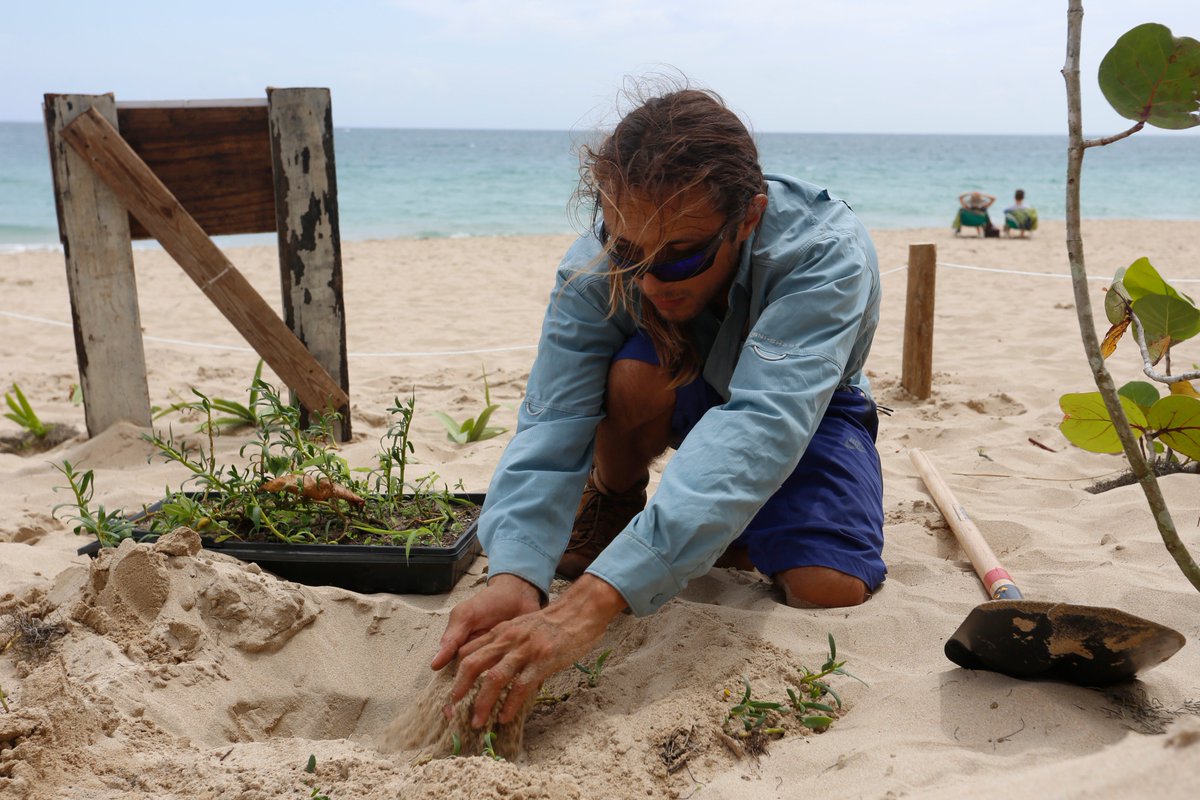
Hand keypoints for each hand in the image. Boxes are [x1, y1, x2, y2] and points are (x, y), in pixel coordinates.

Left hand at [450, 575, 626, 726]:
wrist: (580, 612)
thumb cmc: (552, 623)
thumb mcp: (521, 627)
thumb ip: (505, 643)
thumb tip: (490, 667)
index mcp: (500, 631)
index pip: (467, 652)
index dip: (455, 674)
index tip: (450, 695)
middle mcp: (508, 639)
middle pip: (473, 665)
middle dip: (460, 690)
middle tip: (452, 712)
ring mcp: (525, 650)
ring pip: (494, 678)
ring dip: (482, 703)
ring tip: (477, 722)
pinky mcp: (543, 660)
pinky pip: (521, 686)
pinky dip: (510, 704)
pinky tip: (505, 717)